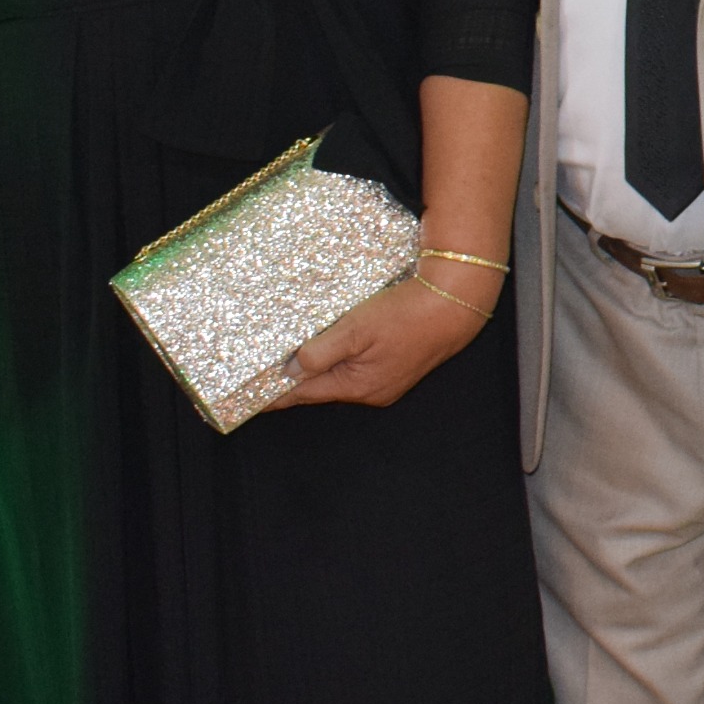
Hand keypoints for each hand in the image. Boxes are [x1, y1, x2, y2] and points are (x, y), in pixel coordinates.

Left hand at [273, 267, 494, 410]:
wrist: (455, 305)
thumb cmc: (407, 313)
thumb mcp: (355, 329)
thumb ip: (319, 352)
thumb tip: (291, 370)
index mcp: (358, 386)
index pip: (304, 395)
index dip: (274, 395)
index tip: (247, 399)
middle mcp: (371, 391)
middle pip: (320, 388)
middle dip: (294, 381)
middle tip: (263, 370)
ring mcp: (386, 382)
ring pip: (340, 378)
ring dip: (318, 368)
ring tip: (293, 356)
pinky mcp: (397, 368)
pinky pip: (358, 369)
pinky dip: (341, 361)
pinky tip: (334, 346)